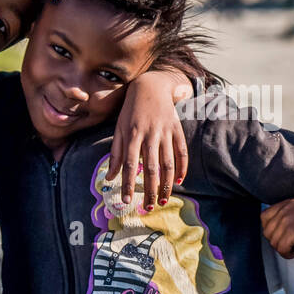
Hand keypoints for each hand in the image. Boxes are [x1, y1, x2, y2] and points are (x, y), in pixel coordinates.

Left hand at [110, 70, 190, 211]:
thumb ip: (116, 154)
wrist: (150, 86)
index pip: (130, 164)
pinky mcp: (177, 129)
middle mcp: (149, 134)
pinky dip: (182, 168)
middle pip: (151, 168)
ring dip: (166, 184)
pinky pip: (182, 152)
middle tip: (148, 207)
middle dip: (150, 190)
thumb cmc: (130, 111)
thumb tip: (110, 178)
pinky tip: (179, 182)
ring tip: (163, 199)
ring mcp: (165, 132)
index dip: (128, 184)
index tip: (127, 200)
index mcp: (132, 135)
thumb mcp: (119, 129)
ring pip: (168, 163)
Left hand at [260, 195, 293, 258]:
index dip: (269, 228)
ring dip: (283, 249)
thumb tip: (287, 224)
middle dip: (276, 241)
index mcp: (285, 204)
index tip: (280, 234)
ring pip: (273, 242)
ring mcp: (285, 222)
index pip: (264, 217)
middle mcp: (282, 212)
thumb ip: (292, 211)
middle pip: (267, 232)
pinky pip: (281, 249)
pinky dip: (288, 254)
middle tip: (289, 244)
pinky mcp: (291, 232)